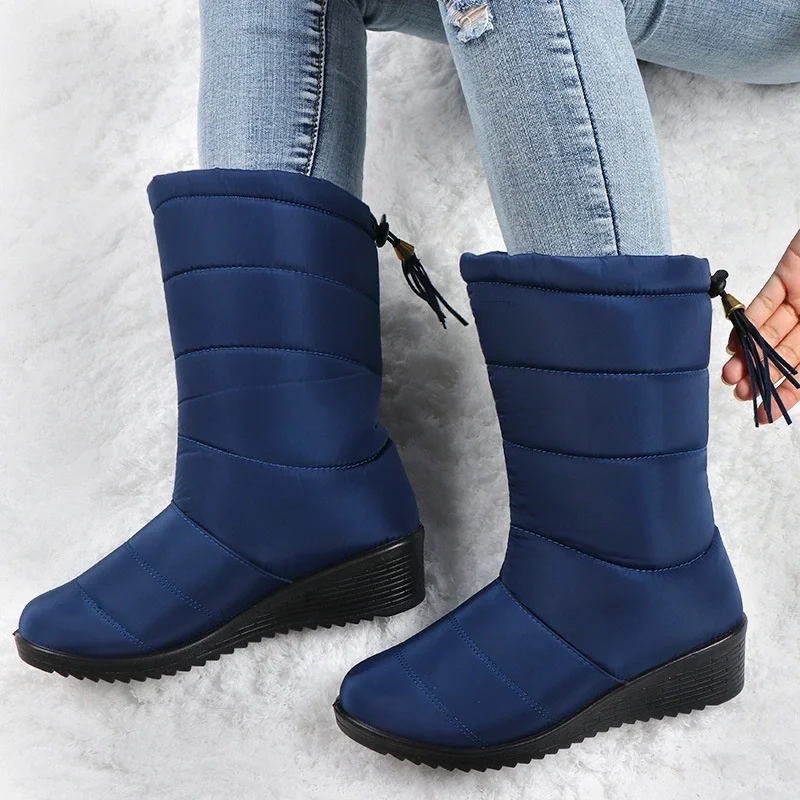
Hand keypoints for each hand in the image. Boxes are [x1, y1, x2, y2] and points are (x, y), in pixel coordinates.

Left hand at [721, 230, 799, 423]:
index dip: (788, 395)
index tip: (766, 415)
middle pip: (783, 355)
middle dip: (760, 376)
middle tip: (740, 393)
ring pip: (768, 332)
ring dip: (748, 354)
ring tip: (731, 374)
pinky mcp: (787, 277)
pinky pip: (764, 302)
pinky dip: (749, 321)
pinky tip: (735, 341)